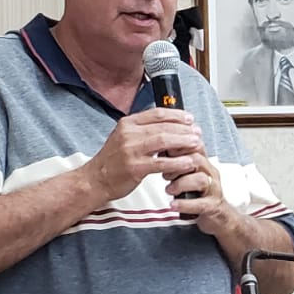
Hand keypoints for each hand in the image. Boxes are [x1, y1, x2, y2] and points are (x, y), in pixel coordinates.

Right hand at [81, 108, 204, 202]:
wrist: (95, 179)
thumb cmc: (113, 160)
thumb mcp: (124, 137)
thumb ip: (143, 129)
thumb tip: (169, 123)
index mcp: (127, 123)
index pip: (157, 114)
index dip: (176, 115)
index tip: (190, 119)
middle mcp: (128, 134)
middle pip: (163, 127)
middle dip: (184, 129)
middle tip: (197, 132)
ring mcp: (131, 151)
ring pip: (164, 142)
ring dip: (183, 142)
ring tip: (196, 144)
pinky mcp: (135, 168)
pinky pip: (162, 163)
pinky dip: (178, 162)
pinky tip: (188, 163)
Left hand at [161, 152, 235, 232]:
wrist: (218, 215)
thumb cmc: (200, 194)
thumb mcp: (189, 175)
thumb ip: (178, 163)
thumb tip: (160, 150)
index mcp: (204, 164)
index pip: (193, 146)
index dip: (177, 147)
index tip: (162, 152)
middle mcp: (210, 173)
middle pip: (197, 160)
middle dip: (177, 166)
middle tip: (165, 175)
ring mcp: (213, 190)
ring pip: (200, 180)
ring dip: (180, 184)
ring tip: (169, 190)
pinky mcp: (213, 206)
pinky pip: (200, 204)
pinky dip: (185, 204)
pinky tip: (174, 205)